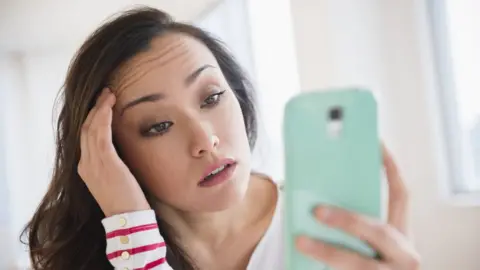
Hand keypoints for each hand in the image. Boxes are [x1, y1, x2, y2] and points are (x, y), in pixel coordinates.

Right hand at [78, 88, 150, 216]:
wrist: (128, 218)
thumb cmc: (126, 200)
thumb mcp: (115, 179)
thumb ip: (112, 164)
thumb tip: (120, 151)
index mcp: (86, 168)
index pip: (86, 137)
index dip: (93, 118)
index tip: (102, 105)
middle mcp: (85, 164)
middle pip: (85, 129)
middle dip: (95, 109)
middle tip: (105, 94)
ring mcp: (93, 164)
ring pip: (91, 128)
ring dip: (100, 108)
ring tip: (109, 94)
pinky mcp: (105, 163)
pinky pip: (101, 134)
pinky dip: (103, 117)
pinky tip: (109, 106)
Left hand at [296, 145, 419, 268]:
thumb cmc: (371, 265)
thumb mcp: (373, 245)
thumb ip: (356, 225)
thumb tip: (315, 199)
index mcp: (403, 236)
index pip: (402, 195)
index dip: (390, 168)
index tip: (376, 143)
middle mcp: (405, 256)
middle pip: (378, 231)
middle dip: (347, 220)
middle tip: (317, 211)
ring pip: (358, 263)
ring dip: (327, 251)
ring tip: (300, 242)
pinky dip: (325, 267)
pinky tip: (305, 259)